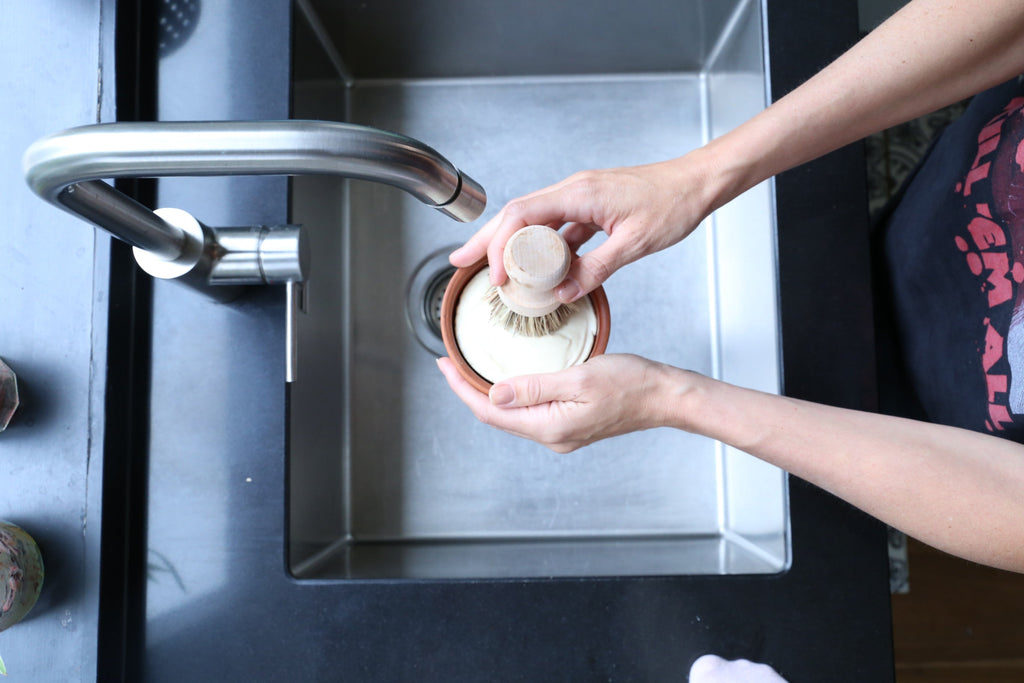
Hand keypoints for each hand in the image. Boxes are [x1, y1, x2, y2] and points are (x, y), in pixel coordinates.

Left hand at [437, 353, 691, 452]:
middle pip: (497, 416)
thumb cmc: (632, 383)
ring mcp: (561, 433)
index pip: (491, 411)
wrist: (664, 396)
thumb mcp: (580, 378)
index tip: (444, 365)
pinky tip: (508, 378)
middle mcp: (552, 436)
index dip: (462, 389)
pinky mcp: (570, 424)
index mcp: (551, 427)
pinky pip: (530, 412)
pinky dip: (512, 395)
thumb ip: (536, 386)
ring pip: (512, 415)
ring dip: (489, 393)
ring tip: (470, 369)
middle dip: (469, 390)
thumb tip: (496, 392)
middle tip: (450, 363)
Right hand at [449, 155, 718, 301]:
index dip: (500, 244)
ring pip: (533, 220)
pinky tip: (541, 269)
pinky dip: (542, 247)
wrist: (697, 183)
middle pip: (516, 214)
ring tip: (492, 268)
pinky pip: (556, 226)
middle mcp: (573, 190)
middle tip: (461, 262)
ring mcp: (580, 197)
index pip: (522, 215)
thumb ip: (597, 269)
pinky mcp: (591, 206)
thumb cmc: (673, 203)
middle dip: (486, 239)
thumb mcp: (634, 243)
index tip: (495, 274)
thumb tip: (564, 293)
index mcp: (579, 194)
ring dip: (510, 244)